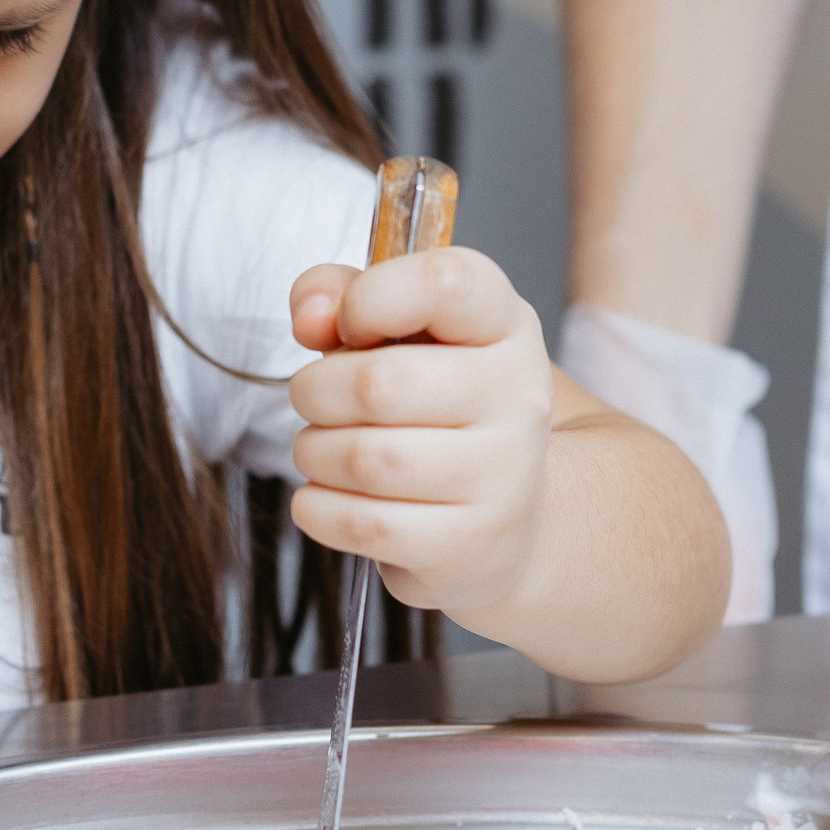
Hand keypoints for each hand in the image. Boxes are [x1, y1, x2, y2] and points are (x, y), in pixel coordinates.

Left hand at [286, 247, 554, 617]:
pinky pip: (359, 522)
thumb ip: (340, 294)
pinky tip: (332, 496)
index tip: (350, 324)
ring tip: (326, 449)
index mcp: (503, 325)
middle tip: (317, 399)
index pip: (446, 284)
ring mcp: (502, 477)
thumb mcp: (397, 333)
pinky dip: (317, 507)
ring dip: (313, 451)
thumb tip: (312, 316)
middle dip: (315, 390)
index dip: (371, 297)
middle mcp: (517, 397)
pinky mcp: (469, 545)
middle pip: (378, 383)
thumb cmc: (431, 410)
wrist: (498, 521)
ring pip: (361, 459)